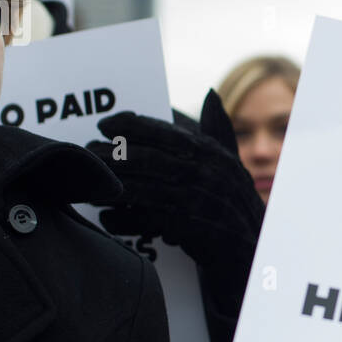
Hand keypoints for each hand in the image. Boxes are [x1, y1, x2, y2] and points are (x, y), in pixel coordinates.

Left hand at [85, 110, 263, 287]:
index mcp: (212, 152)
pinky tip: (107, 217)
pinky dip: (126, 220)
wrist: (253, 246)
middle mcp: (206, 173)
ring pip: (144, 189)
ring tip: (90, 186)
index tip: (105, 125)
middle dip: (113, 155)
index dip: (131, 126)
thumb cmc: (236, 202)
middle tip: (88, 154)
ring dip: (113, 187)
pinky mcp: (191, 229)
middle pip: (148, 159)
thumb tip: (210, 94)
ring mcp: (199, 201)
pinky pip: (149, 221)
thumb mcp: (231, 162)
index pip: (164, 131)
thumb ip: (219, 128)